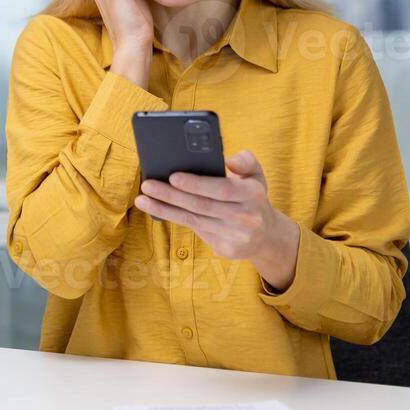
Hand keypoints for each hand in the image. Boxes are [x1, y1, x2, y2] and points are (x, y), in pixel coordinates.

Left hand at [134, 149, 300, 289]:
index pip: (222, 189)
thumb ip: (246, 162)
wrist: (266, 235)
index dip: (196, 183)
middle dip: (171, 195)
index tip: (173, 176)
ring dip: (165, 207)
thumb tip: (230, 160)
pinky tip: (154, 209)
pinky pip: (194, 229)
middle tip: (148, 184)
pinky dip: (172, 217)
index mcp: (254, 193)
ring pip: (194, 219)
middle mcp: (247, 216)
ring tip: (143, 197)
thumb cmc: (251, 197)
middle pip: (202, 205)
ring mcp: (236, 235)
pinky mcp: (226, 249)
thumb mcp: (255, 175)